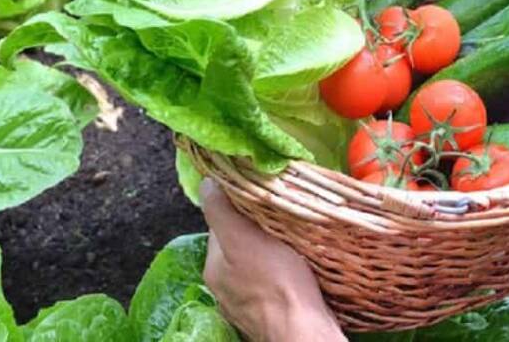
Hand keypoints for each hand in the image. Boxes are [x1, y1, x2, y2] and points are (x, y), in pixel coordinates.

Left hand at [200, 178, 345, 341]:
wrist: (303, 330)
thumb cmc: (276, 282)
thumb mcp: (244, 238)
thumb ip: (221, 211)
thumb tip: (206, 182)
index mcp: (214, 266)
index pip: (221, 224)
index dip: (240, 208)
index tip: (262, 200)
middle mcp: (223, 287)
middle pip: (237, 245)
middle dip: (256, 231)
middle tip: (280, 220)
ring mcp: (244, 303)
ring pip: (254, 265)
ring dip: (269, 252)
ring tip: (291, 243)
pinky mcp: (267, 313)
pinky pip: (270, 284)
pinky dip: (279, 273)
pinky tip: (295, 270)